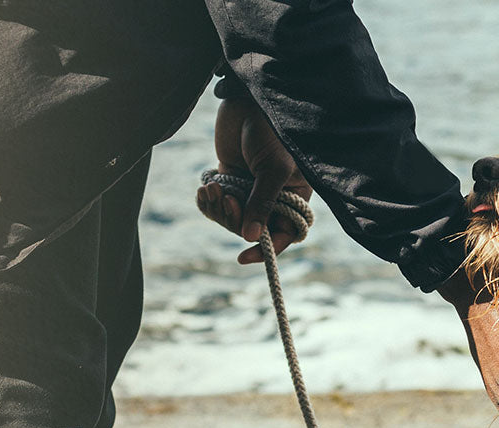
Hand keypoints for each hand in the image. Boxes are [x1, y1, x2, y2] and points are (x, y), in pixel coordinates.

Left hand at [196, 98, 313, 263]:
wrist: (247, 100)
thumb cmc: (272, 131)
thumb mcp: (273, 169)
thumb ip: (262, 203)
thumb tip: (250, 237)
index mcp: (294, 196)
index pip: (284, 233)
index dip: (267, 248)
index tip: (244, 256)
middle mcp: (273, 196)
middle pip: (252, 229)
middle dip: (234, 219)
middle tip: (226, 199)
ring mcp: (249, 189)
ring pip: (231, 218)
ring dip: (218, 208)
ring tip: (211, 188)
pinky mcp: (228, 179)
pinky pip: (216, 204)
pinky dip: (208, 200)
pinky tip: (204, 189)